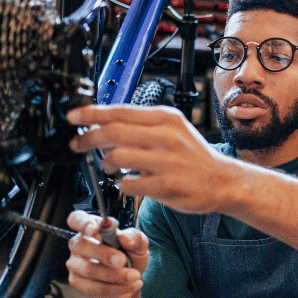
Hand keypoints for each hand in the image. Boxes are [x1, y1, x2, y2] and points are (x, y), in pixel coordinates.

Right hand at [64, 210, 148, 297]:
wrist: (131, 281)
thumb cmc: (131, 256)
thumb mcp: (139, 245)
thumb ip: (134, 238)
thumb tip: (124, 237)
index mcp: (91, 228)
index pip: (77, 219)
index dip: (83, 223)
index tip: (96, 230)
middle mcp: (78, 245)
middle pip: (82, 246)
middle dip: (105, 254)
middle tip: (123, 260)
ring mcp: (75, 265)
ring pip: (89, 270)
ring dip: (116, 276)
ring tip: (135, 277)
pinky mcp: (77, 283)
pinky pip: (94, 288)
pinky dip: (116, 289)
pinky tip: (128, 287)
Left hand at [67, 104, 237, 214]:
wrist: (223, 181)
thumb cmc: (193, 156)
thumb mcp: (172, 129)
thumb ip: (141, 125)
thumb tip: (103, 122)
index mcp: (166, 118)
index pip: (120, 111)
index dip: (92, 113)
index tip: (74, 116)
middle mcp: (167, 136)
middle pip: (113, 132)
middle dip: (88, 138)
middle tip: (77, 144)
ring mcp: (168, 161)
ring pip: (117, 157)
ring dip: (106, 163)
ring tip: (110, 166)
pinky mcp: (167, 186)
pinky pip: (128, 183)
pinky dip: (122, 184)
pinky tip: (130, 182)